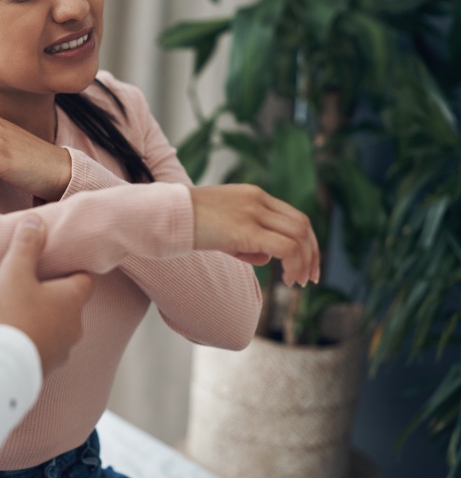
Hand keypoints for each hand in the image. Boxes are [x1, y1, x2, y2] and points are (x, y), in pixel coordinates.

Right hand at [0, 215, 93, 375]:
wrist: (1, 368)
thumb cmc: (12, 313)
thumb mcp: (14, 271)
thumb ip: (25, 244)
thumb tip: (36, 220)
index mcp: (71, 299)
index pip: (84, 279)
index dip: (70, 269)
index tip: (54, 263)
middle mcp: (73, 326)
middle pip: (65, 304)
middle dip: (46, 295)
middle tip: (23, 285)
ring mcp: (59, 351)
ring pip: (48, 328)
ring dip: (31, 319)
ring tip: (3, 311)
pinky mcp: (41, 368)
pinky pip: (30, 348)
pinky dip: (16, 340)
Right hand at [190, 184, 319, 286]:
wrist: (165, 215)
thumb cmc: (186, 224)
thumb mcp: (221, 228)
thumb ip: (246, 241)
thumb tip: (266, 259)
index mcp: (253, 194)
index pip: (293, 216)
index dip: (305, 241)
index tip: (305, 263)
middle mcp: (258, 200)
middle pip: (302, 225)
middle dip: (312, 254)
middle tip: (310, 278)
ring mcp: (253, 213)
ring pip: (299, 237)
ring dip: (304, 262)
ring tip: (297, 283)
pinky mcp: (247, 230)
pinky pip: (286, 249)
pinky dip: (294, 266)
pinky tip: (286, 281)